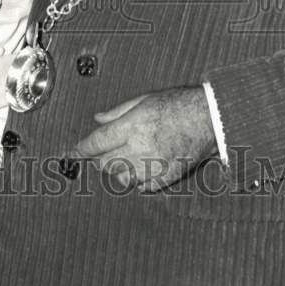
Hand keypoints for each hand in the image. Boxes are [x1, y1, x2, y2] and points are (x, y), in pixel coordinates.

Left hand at [70, 86, 216, 190]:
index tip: (74, 152)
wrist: (210, 117)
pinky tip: (139, 168)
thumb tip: (98, 119)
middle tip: (99, 153)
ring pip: (121, 177)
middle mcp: (140, 147)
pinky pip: (142, 186)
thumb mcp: (145, 99)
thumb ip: (118, 111)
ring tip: (121, 159)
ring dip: (116, 170)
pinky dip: (136, 180)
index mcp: (133, 125)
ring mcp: (154, 164)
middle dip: (98, 158)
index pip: (97, 142)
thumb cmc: (179, 103)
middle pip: (105, 163)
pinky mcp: (167, 176)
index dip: (82, 149)